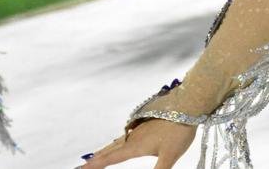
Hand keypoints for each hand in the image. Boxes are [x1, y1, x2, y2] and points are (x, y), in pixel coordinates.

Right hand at [80, 119, 195, 168]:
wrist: (188, 105)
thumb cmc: (179, 131)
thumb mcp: (170, 156)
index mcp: (135, 146)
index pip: (110, 158)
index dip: (95, 165)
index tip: (79, 168)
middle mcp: (133, 137)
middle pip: (110, 150)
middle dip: (95, 159)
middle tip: (81, 166)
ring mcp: (139, 129)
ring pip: (117, 142)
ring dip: (105, 150)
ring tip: (96, 155)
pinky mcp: (146, 123)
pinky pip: (126, 135)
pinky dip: (117, 141)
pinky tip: (122, 140)